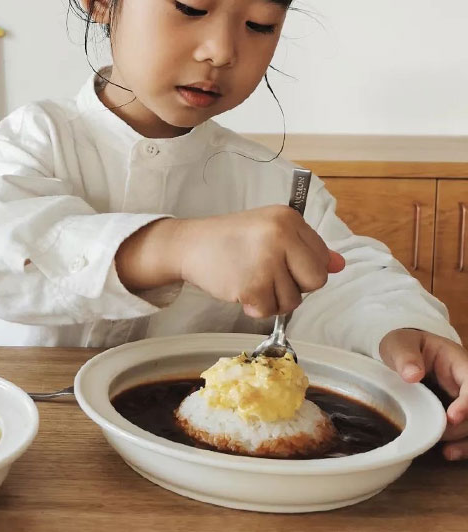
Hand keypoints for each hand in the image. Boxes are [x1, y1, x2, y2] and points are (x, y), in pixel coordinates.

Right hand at [117, 207, 345, 309]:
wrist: (191, 244)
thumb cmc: (233, 238)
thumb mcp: (272, 231)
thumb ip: (307, 247)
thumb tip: (340, 265)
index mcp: (289, 219)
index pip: (322, 257)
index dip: (304, 268)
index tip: (283, 264)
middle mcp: (280, 236)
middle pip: (316, 281)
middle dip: (296, 286)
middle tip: (271, 276)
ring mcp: (266, 262)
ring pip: (293, 301)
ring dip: (273, 299)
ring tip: (252, 280)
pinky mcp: (251, 286)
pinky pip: (269, 311)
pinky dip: (256, 308)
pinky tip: (242, 290)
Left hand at [379, 329, 467, 459]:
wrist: (405, 355)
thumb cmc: (405, 346)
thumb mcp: (399, 344)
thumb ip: (405, 356)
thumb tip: (413, 375)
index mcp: (458, 362)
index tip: (452, 417)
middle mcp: (467, 383)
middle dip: (463, 425)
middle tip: (439, 434)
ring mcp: (465, 400)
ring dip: (466, 439)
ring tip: (446, 450)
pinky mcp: (459, 415)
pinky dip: (464, 445)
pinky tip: (450, 453)